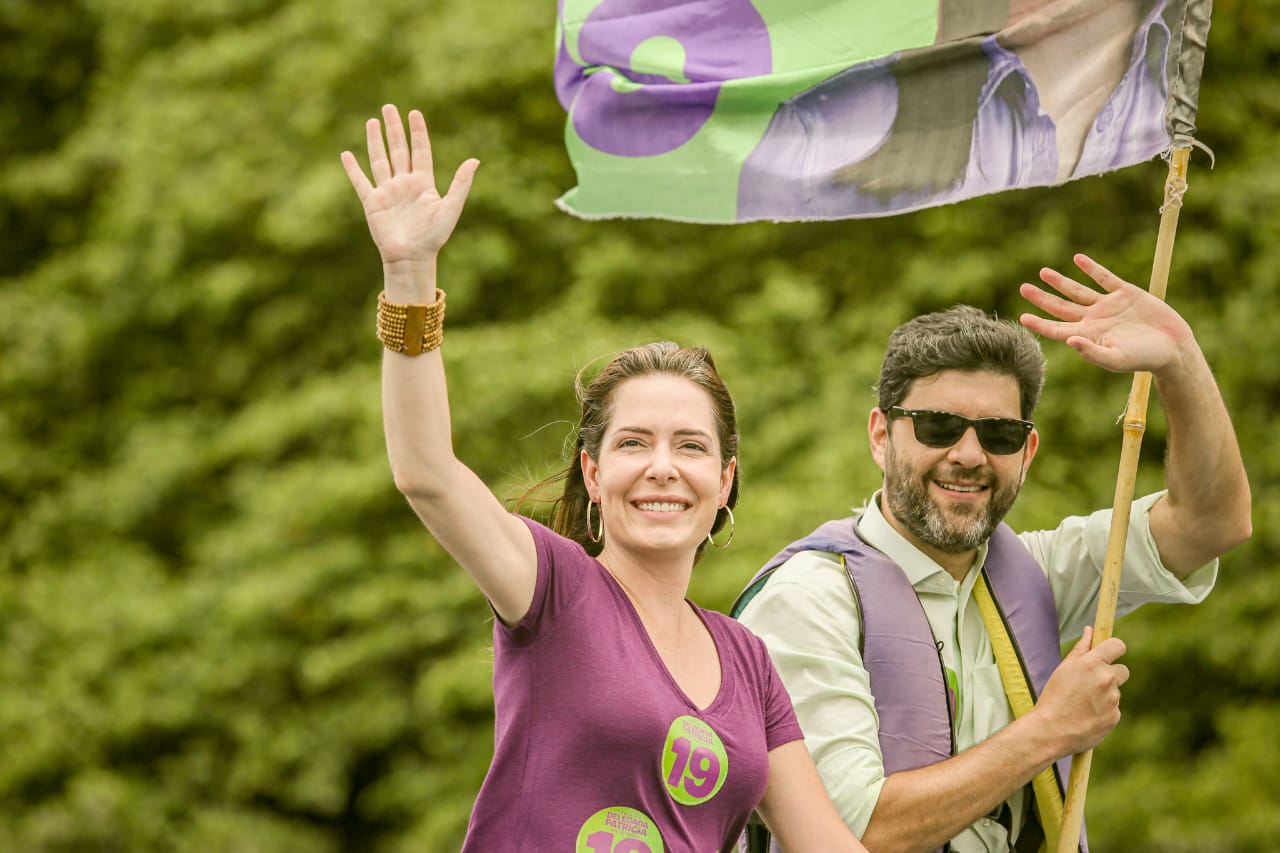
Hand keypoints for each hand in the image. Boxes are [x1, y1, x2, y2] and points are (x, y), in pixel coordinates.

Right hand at [340, 104, 478, 268]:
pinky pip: (361, 182)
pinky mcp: (372, 203)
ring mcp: (388, 192)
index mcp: (423, 183)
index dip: (417, 132)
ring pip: (380, 160)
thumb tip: (475, 160)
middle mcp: (405, 184)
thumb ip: (461, 184)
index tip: (414, 113)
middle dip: (394, 129)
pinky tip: (347, 154)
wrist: (412, 258)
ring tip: (372, 121)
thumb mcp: (450, 208)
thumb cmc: (434, 237)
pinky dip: (353, 169)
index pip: (420, 151)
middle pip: (398, 150)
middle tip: (389, 107)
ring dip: (376, 141)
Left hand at [1019, 254, 1195, 375]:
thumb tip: (1070, 341)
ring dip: (1060, 282)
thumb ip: (1093, 352)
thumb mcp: (1117, 359)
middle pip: (1061, 307)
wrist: (1173, 347)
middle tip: (1023, 288)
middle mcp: (1094, 319)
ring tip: (1043, 272)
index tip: (1022, 317)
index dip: (1040, 323)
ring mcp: (1108, 305)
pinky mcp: (1126, 293)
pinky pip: (1104, 278)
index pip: (1057, 329)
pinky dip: (1091, 268)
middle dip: (1042, 298)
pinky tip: (1078, 259)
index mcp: (1089, 336)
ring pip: (1078, 291)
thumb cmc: (1144, 359)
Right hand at [1032, 627, 1129, 755]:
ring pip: (1115, 692)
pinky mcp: (1115, 717)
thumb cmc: (1053, 697)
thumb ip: (1081, 648)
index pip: (1118, 646)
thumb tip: (1090, 630)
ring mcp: (1113, 699)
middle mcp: (1106, 679)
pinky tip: (1086, 716)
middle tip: (1091, 684)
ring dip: (1104, 695)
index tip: (1109, 653)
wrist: (1051, 731)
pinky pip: (1113, 709)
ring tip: (1082, 704)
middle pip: (1122, 670)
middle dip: (1111, 674)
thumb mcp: (1064, 669)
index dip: (1114, 648)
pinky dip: (1103, 711)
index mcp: (1092, 663)